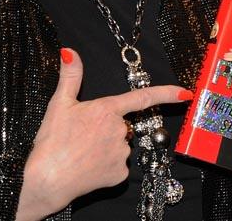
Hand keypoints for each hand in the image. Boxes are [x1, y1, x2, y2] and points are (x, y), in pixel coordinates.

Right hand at [15, 48, 190, 219]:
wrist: (47, 179)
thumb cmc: (52, 141)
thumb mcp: (59, 103)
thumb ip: (70, 75)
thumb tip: (69, 51)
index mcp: (108, 110)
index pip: (143, 97)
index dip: (167, 93)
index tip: (185, 92)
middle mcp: (120, 130)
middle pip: (122, 124)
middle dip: (108, 126)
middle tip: (82, 134)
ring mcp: (121, 153)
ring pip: (120, 144)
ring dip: (106, 145)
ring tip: (82, 150)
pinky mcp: (119, 174)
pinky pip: (118, 165)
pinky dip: (106, 164)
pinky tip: (89, 165)